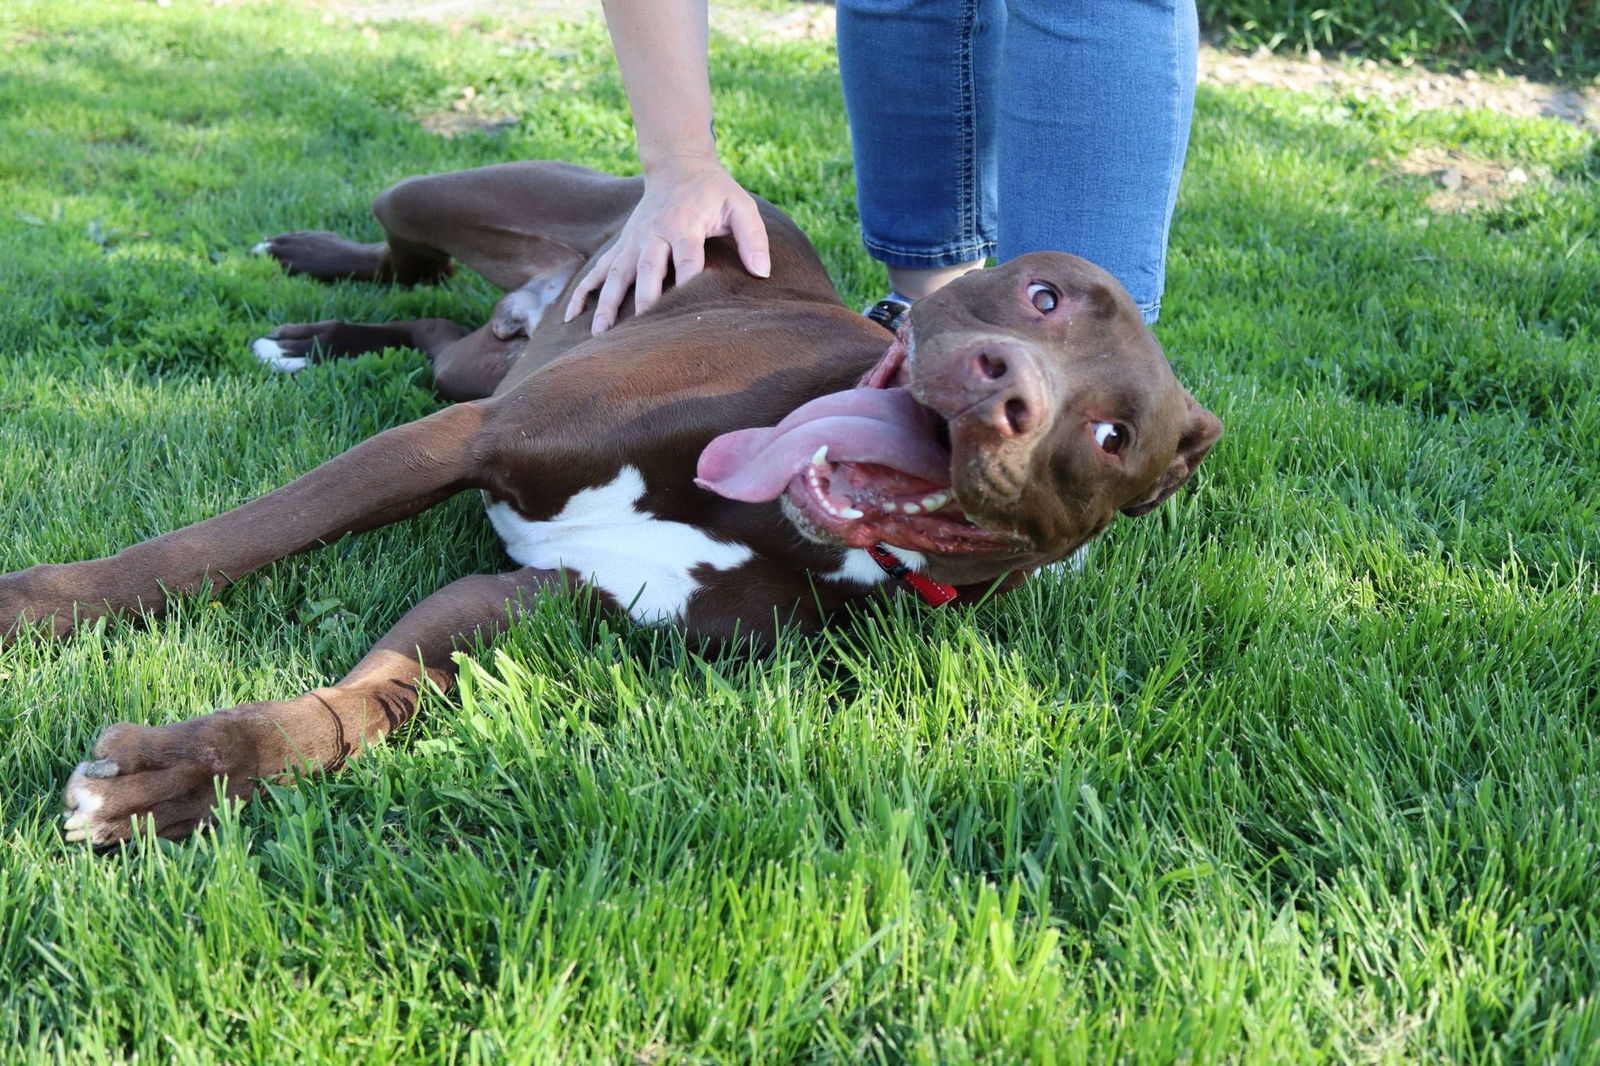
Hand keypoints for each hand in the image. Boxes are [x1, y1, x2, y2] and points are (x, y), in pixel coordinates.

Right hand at [564, 154, 770, 334]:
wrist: (678, 165)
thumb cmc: (714, 192)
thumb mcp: (741, 206)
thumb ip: (754, 238)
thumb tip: (762, 272)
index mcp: (685, 225)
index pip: (687, 260)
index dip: (687, 284)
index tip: (687, 313)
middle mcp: (654, 233)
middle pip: (647, 270)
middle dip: (642, 301)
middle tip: (638, 336)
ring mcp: (633, 239)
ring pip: (617, 274)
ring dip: (606, 304)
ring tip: (597, 335)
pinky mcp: (622, 244)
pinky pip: (598, 269)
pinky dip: (583, 291)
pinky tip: (571, 316)